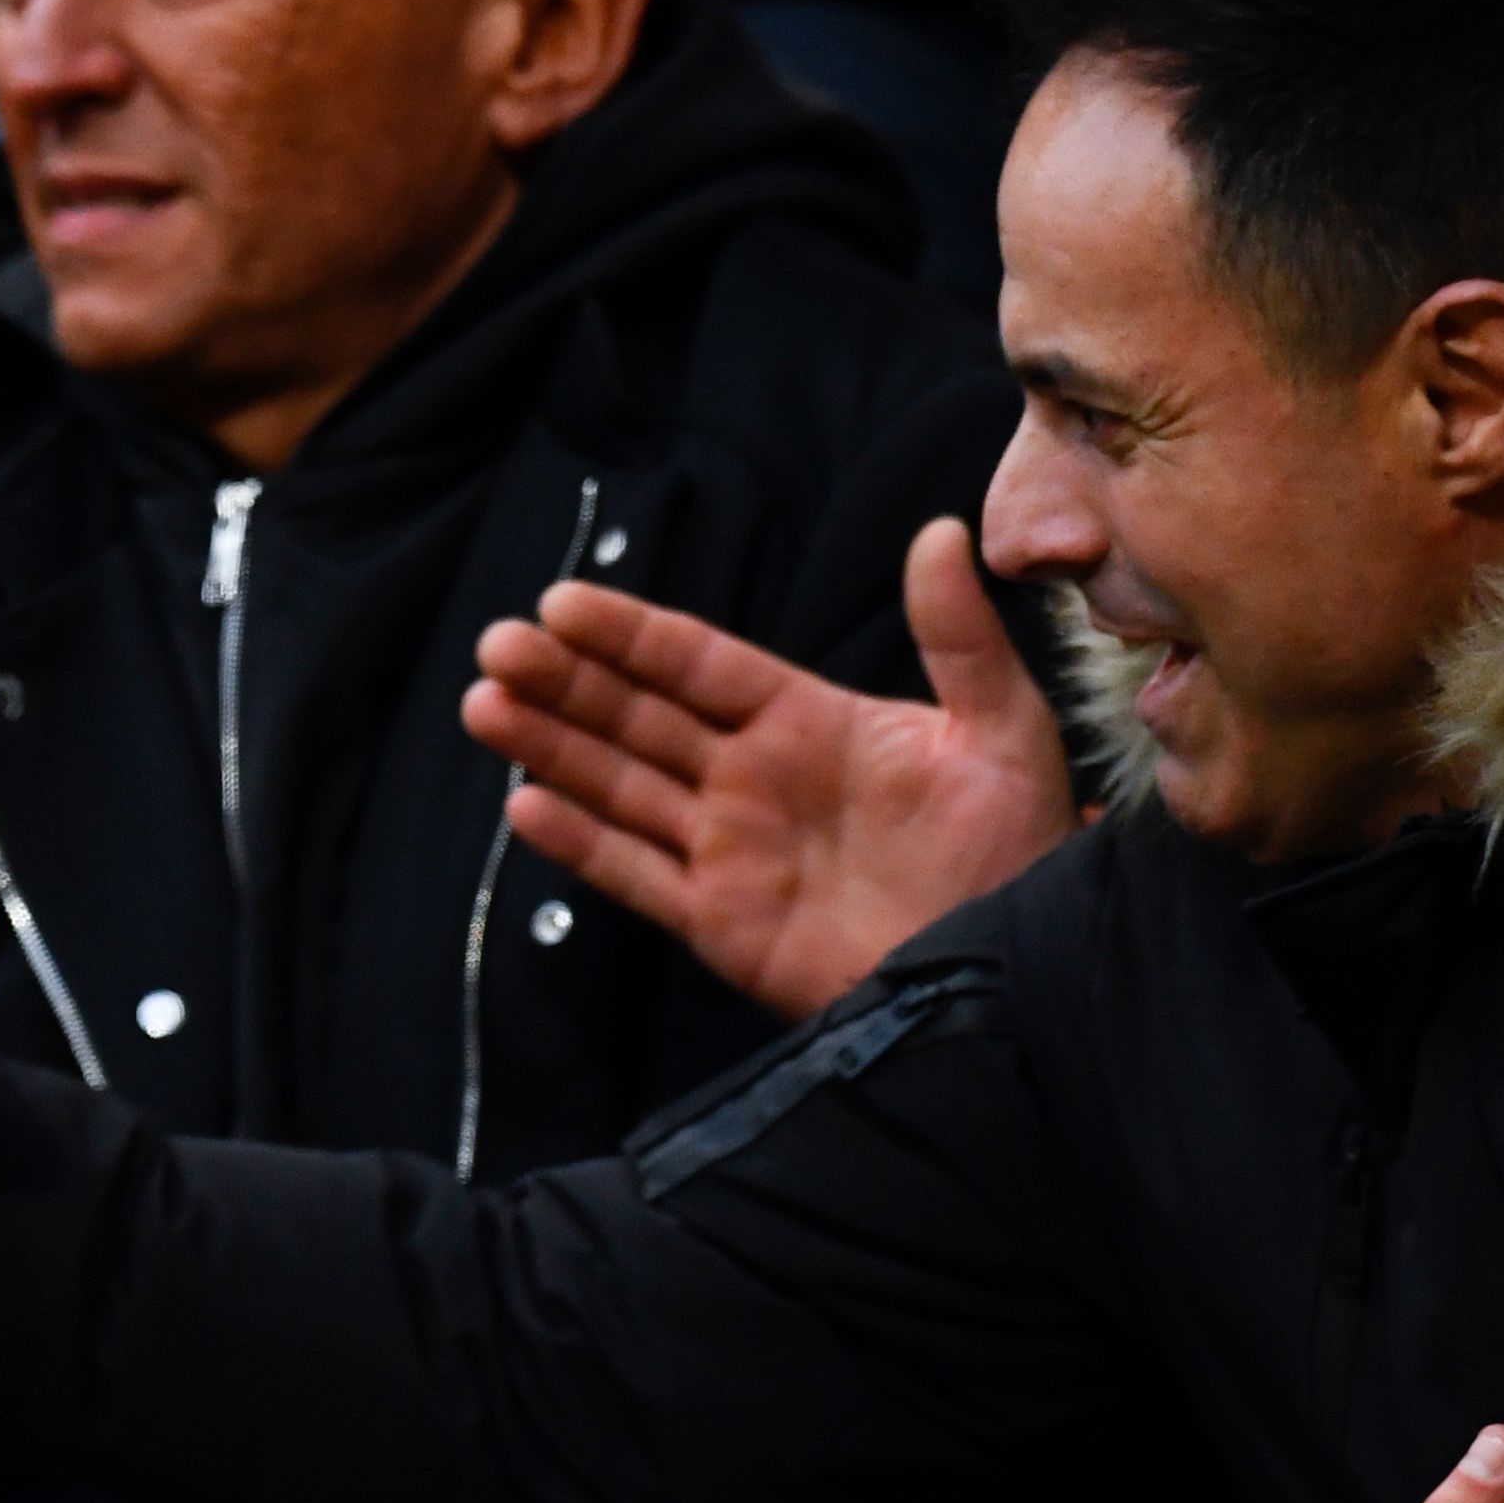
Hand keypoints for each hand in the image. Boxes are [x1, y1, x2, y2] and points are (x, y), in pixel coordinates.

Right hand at [461, 522, 1076, 1022]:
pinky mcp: (719, 920)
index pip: (698, 666)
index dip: (630, 636)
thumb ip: (960, 639)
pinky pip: (636, 874)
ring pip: (618, 786)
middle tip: (499, 645)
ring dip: (550, 748)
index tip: (564, 604)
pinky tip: (526, 807)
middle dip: (565, 682)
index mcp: (805, 721)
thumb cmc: (1019, 851)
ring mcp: (728, 850)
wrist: (1016, 970)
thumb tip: (939, 532)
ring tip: (483, 706)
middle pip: (637, 718)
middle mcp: (751, 778)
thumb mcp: (1004, 730)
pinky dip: (581, 845)